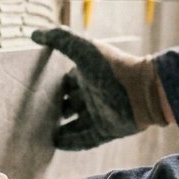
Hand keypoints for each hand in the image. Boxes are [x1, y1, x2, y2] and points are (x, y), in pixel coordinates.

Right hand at [31, 27, 169, 149]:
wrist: (144, 91)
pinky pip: (84, 139)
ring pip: (75, 123)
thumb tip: (34, 34)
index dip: (53, 85)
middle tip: (35, 114)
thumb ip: (60, 39)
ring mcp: (100, 114)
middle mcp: (93, 94)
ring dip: (60, 127)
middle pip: (70, 103)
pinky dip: (70, 142)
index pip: (67, 81)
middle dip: (55, 107)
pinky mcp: (106, 131)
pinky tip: (55, 144)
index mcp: (89, 75)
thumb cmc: (113, 68)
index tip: (36, 90)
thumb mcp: (84, 49)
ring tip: (40, 133)